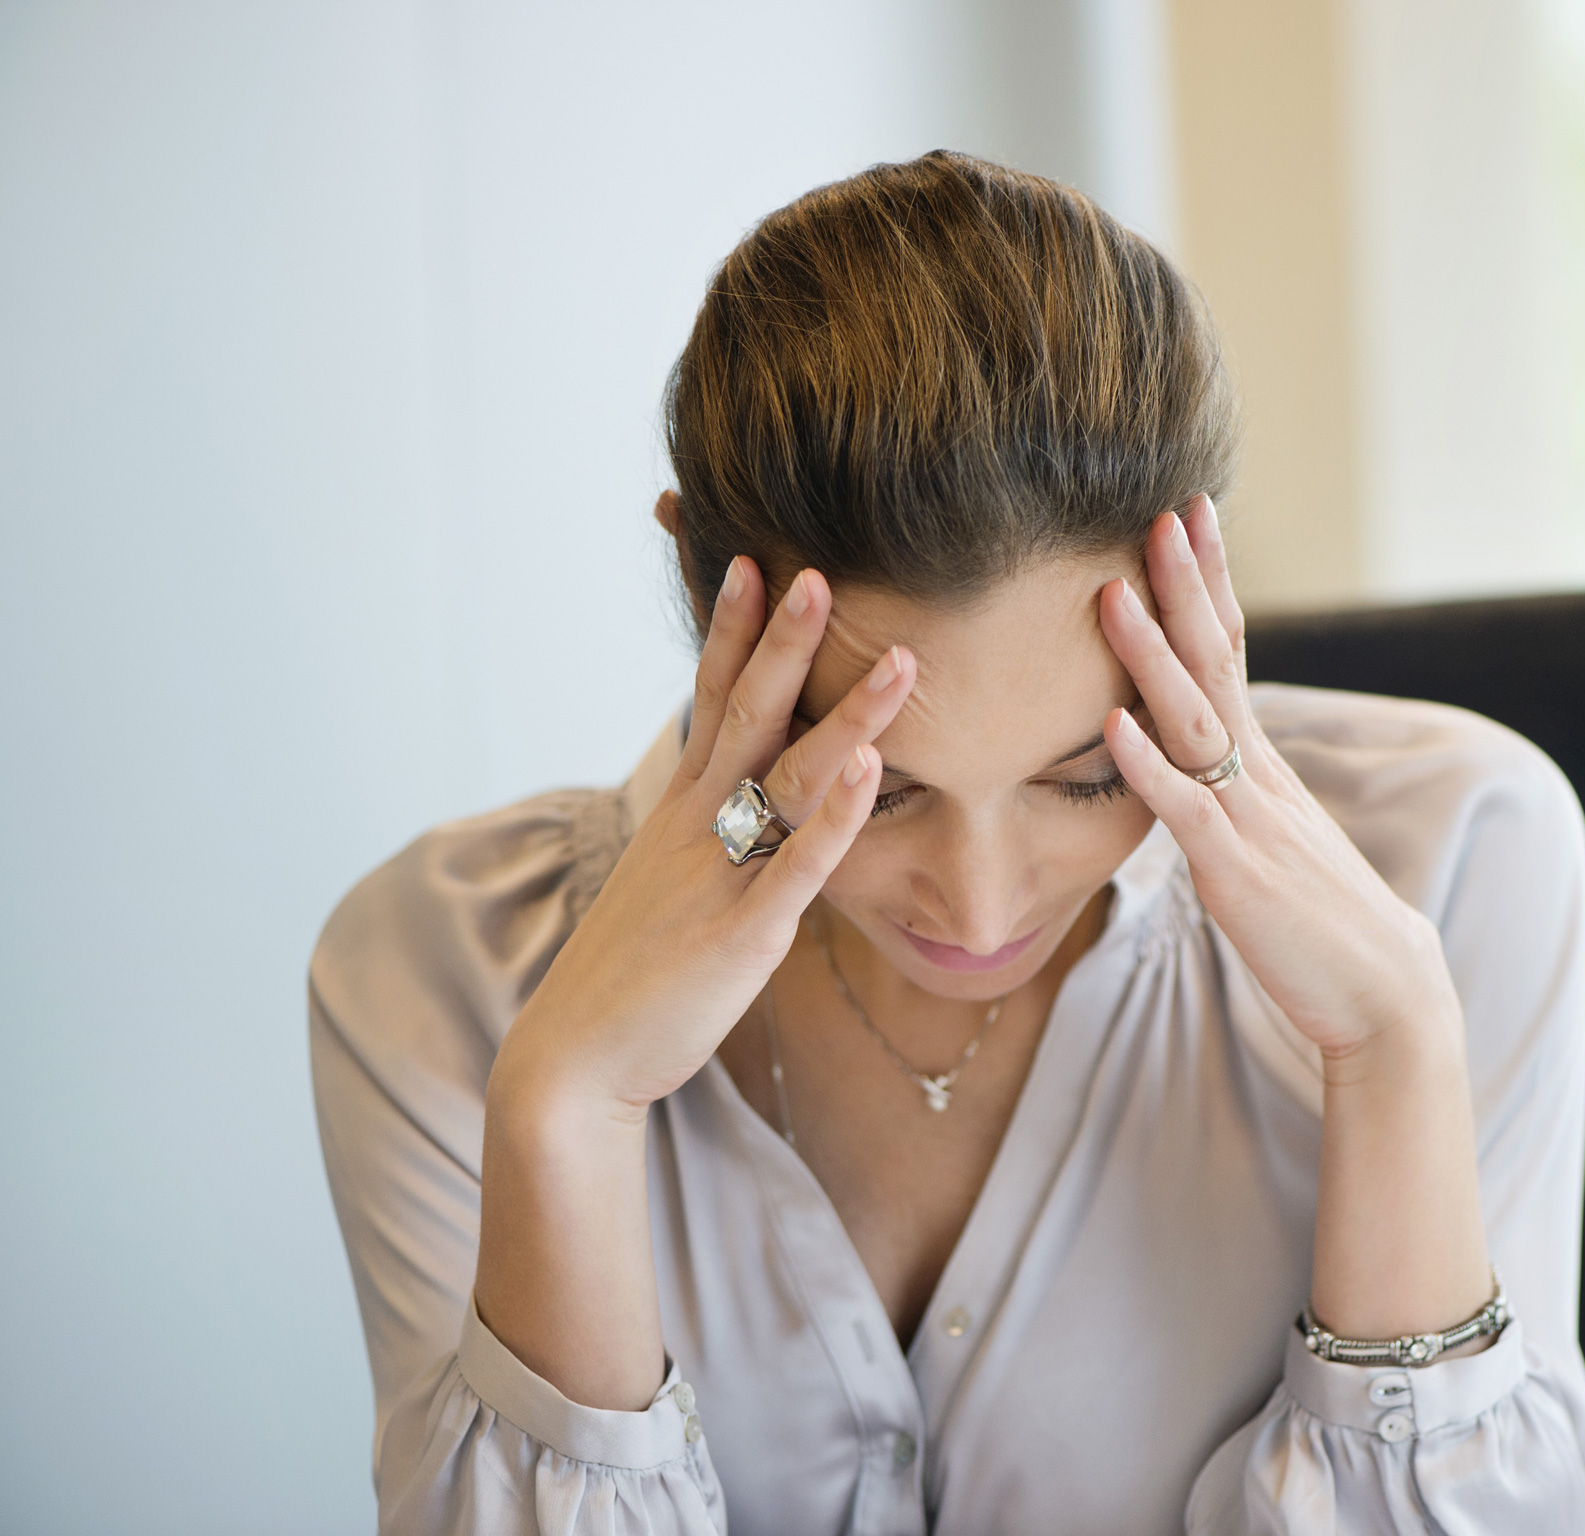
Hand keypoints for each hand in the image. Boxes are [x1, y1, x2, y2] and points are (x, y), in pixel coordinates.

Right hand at [489, 558, 914, 1116]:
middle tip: (818, 572)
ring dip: (845, 716)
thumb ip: (711, 835)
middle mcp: (697, 829)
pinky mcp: (741, 935)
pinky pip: (796, 867)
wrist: (574, 1060)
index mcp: (681, 813)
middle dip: (783, 641)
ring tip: (899, 661)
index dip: (732, 632)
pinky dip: (835, 817)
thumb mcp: (670, 883)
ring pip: (789, 779)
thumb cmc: (631, 972)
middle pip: (747, 716)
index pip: (710, 701)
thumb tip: (752, 800)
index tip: (750, 561)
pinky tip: (868, 771)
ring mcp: (719, 877)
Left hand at [1098, 498, 1464, 1071]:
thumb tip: (1189, 760)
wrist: (1386, 996)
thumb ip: (1230, 794)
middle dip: (1187, 584)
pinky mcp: (1236, 875)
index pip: (1232, 653)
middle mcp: (1256, 777)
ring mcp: (1248, 821)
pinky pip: (1184, 812)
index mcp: (1260, 766)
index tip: (1190, 514)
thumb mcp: (1269, 840)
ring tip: (1112, 592)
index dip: (1209, 584)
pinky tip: (1113, 724)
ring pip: (1194, 721)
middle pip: (1216, 662)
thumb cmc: (1321, 923)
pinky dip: (1147, 766)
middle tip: (1164, 510)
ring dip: (1151, 655)